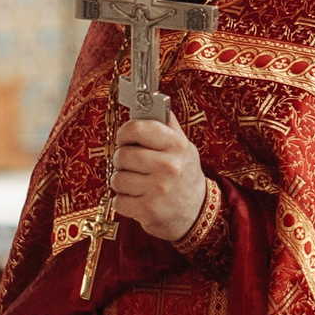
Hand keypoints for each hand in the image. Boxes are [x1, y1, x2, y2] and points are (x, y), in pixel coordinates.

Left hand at [109, 116, 208, 242]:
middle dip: (122, 161)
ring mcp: (158, 189)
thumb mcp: (185, 148)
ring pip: (117, 179)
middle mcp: (169, 166)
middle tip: (132, 165)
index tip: (124, 139)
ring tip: (137, 184)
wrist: (197, 213)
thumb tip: (153, 102)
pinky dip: (124, 202)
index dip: (124, 132)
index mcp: (177, 146)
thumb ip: (168, 126)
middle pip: (122, 155)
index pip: (137, 128)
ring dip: (122, 183)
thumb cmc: (185, 176)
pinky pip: (118, 201)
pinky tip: (138, 199)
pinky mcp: (148, 210)